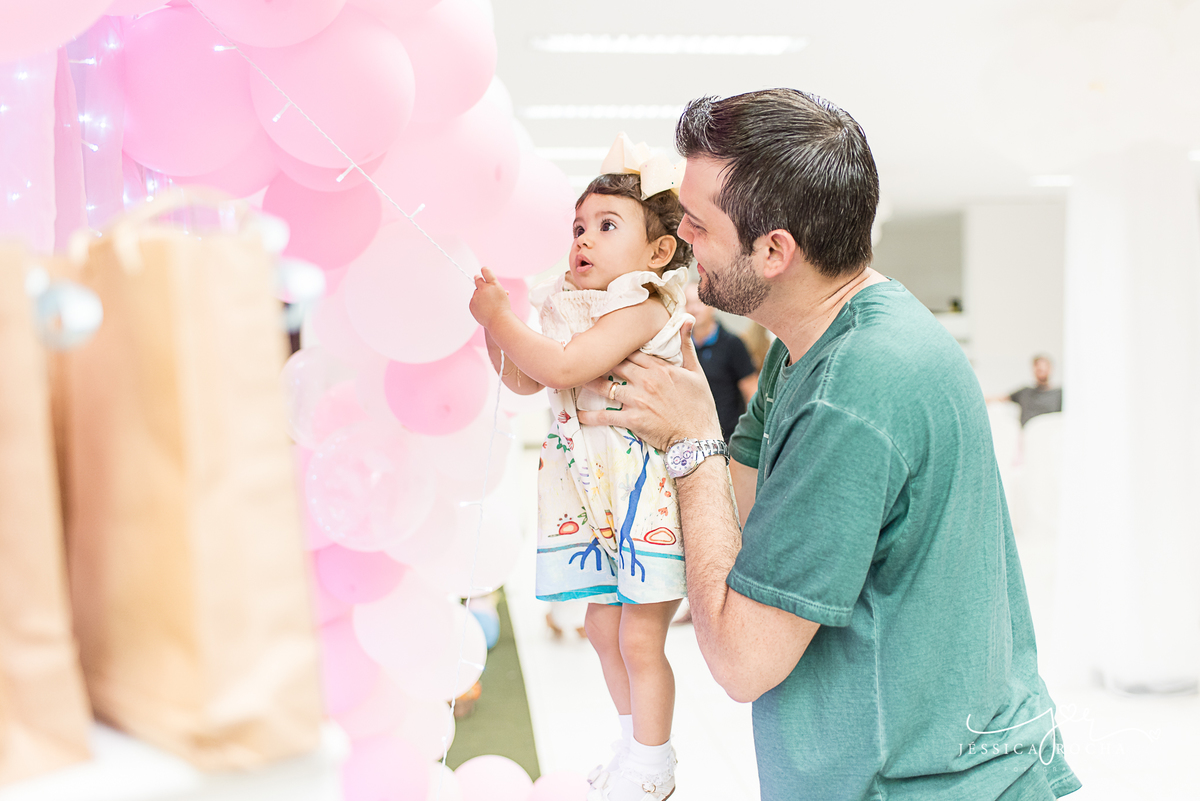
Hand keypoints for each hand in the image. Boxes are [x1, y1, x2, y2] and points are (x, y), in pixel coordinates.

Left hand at [469, 266, 510, 327]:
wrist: (499, 320)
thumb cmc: (502, 307)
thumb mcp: (501, 293)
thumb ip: (494, 285)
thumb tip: (490, 280)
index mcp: (493, 284)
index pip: (485, 271)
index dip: (484, 271)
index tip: (483, 271)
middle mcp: (484, 288)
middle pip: (477, 279)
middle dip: (479, 281)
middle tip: (481, 283)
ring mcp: (476, 296)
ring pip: (476, 292)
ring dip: (480, 295)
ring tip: (488, 304)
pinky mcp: (472, 304)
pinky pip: (473, 301)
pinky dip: (477, 303)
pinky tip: (484, 308)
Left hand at [576, 322, 721, 450]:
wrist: (698, 438)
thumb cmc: (700, 406)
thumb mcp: (696, 372)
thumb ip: (686, 345)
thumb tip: (687, 319)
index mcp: (660, 368)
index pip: (631, 351)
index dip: (615, 346)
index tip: (601, 342)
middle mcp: (646, 381)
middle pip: (614, 365)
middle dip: (597, 360)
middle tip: (579, 355)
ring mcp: (637, 400)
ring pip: (605, 387)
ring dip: (588, 383)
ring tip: (574, 378)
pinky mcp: (632, 420)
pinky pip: (606, 416)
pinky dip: (590, 416)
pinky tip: (578, 414)